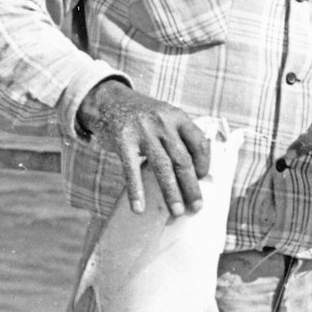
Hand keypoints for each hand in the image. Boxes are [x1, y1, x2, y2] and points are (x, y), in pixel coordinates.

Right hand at [77, 81, 211, 215]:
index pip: (199, 143)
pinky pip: (132, 170)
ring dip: (171, 193)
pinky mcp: (123, 140)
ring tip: (177, 212)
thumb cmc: (142, 115)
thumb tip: (197, 171)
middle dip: (191, 187)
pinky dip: (136, 191)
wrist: (107, 100)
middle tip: (196, 207)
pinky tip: (139, 208)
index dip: (204, 163)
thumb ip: (179, 136)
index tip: (202, 179)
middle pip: (182, 160)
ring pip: (162, 167)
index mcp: (178, 117)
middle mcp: (163, 122)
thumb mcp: (165, 116)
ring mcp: (143, 131)